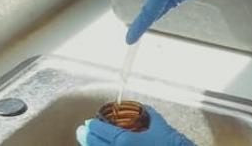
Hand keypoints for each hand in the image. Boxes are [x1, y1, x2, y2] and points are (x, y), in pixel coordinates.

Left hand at [76, 105, 193, 145]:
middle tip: (81, 131)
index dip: (92, 127)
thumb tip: (144, 108)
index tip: (87, 123)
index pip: (102, 132)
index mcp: (126, 141)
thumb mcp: (160, 126)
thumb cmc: (170, 144)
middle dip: (86, 137)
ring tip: (88, 141)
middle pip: (95, 145)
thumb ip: (150, 115)